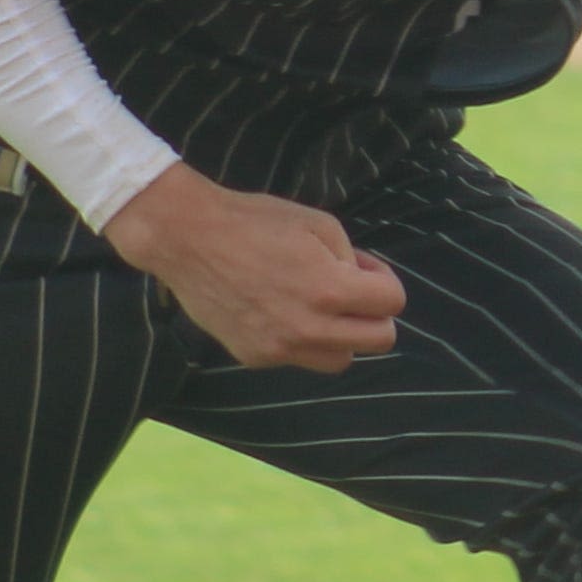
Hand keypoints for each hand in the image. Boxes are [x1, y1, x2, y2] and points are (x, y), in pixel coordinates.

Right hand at [105, 165, 405, 372]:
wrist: (187, 238)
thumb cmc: (254, 221)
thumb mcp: (318, 223)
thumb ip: (350, 257)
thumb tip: (361, 280)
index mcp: (332, 290)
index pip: (393, 303)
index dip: (383, 280)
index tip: (361, 267)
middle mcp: (310, 328)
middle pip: (379, 341)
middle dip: (374, 314)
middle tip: (352, 292)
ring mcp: (281, 348)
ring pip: (339, 360)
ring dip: (342, 336)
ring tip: (319, 307)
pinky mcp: (255, 356)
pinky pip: (296, 358)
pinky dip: (300, 340)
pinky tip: (279, 311)